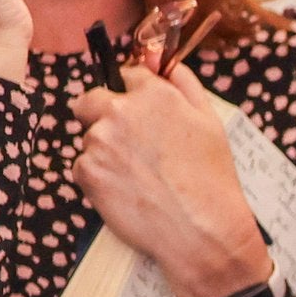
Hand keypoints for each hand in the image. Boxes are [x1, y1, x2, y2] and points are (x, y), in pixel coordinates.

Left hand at [72, 62, 272, 296]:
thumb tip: (165, 66)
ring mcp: (99, 142)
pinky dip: (99, 179)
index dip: (131, 94)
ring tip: (138, 178)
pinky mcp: (86, 172)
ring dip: (104, 152)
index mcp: (153, 94)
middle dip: (101, 115)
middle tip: (127, 145)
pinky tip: (127, 192)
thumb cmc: (212, 179)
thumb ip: (185, 84)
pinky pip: (83, 168)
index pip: (126, 75)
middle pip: (90, 101)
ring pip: (89, 139)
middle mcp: (120, 111)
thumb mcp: (211, 121)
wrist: (201, 230)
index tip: (137, 111)